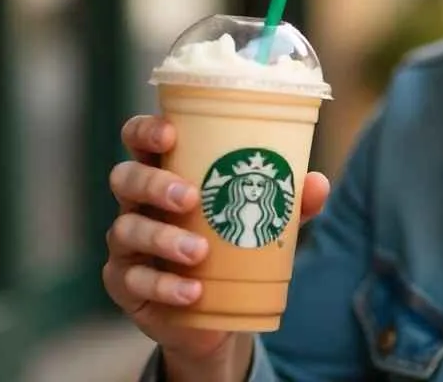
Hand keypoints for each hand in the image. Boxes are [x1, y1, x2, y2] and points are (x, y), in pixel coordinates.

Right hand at [103, 115, 330, 379]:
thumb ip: (287, 202)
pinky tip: (192, 291)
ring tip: (199, 252)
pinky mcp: (124, 282)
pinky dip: (164, 285)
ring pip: (125, 229)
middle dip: (154, 183)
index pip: (137, 138)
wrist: (218, 312)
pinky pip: (133, 280)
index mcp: (165, 172)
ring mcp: (127, 243)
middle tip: (190, 197)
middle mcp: (138, 202)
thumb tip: (318, 183)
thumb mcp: (263, 221)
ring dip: (162, 238)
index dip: (145, 130)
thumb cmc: (234, 245)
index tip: (169, 135)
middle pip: (124, 177)